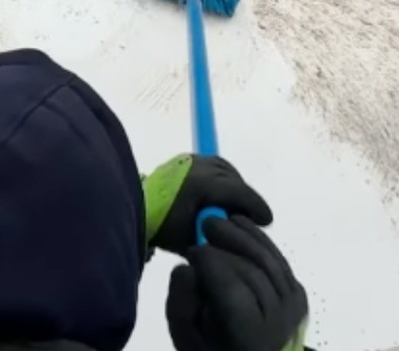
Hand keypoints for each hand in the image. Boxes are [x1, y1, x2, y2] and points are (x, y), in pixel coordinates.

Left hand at [142, 154, 271, 253]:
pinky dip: (221, 179)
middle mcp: (199, 166)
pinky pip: (212, 166)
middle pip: (234, 180)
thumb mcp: (191, 239)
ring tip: (234, 207)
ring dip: (233, 187)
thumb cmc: (160, 227)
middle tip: (250, 218)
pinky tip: (219, 196)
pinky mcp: (182, 160)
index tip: (266, 221)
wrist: (131, 206)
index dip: (257, 207)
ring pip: (224, 170)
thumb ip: (217, 237)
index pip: (240, 193)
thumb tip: (238, 238)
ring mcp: (189, 160)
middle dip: (245, 198)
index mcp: (203, 184)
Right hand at [166, 216, 309, 350]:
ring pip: (269, 261)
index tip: (192, 251)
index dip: (212, 264)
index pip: (232, 291)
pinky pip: (279, 260)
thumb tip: (188, 268)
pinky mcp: (299, 296)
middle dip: (227, 244)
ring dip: (245, 235)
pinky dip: (261, 240)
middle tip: (204, 225)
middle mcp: (277, 322)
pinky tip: (242, 225)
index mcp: (246, 336)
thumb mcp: (186, 333)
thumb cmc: (212, 347)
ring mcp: (293, 307)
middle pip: (252, 272)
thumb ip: (182, 302)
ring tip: (221, 220)